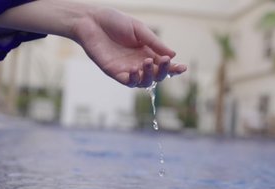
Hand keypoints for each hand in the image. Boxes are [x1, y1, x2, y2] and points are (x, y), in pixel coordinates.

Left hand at [72, 7, 186, 87]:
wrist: (92, 21)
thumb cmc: (115, 22)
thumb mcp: (139, 29)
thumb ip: (154, 43)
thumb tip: (173, 55)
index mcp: (147, 52)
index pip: (163, 64)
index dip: (173, 68)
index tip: (182, 67)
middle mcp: (139, 63)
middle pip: (156, 75)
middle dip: (163, 71)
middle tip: (164, 61)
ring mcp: (127, 69)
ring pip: (144, 82)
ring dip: (149, 75)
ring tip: (147, 61)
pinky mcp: (114, 72)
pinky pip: (127, 82)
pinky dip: (133, 79)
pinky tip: (134, 70)